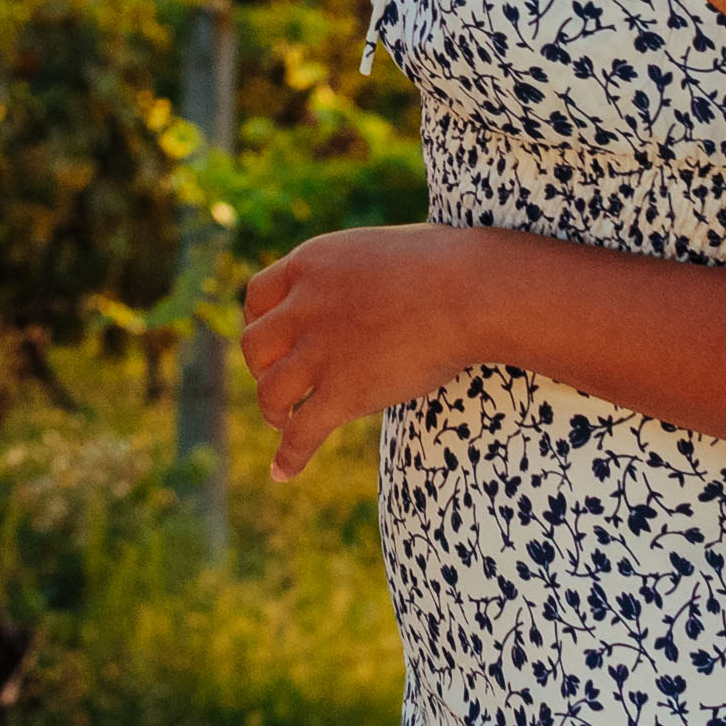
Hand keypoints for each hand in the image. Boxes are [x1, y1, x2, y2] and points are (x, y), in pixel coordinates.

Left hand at [237, 219, 486, 475]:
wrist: (471, 290)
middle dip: (262, 369)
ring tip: (284, 422)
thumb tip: (362, 290)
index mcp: (311, 263)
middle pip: (254, 346)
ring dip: (272, 412)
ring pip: (269, 391)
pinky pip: (301, 432)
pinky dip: (289, 456)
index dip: (259, 323)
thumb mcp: (377, 253)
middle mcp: (304, 305)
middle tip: (282, 384)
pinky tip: (282, 472)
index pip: (257, 296)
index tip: (273, 342)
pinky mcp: (344, 391)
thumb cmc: (445, 266)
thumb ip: (353, 274)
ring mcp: (321, 350)